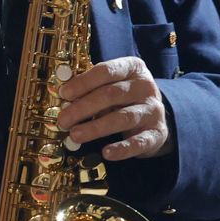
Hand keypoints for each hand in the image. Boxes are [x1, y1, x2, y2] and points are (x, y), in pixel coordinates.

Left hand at [56, 56, 170, 159]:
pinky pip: (139, 142)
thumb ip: (90, 86)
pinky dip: (122, 148)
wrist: (156, 116)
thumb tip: (62, 95)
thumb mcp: (111, 84)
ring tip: (75, 135)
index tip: (64, 94)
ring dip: (96, 127)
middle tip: (63, 120)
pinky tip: (106, 152)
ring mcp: (153, 110)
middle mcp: (145, 87)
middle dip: (84, 107)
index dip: (83, 82)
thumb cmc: (124, 97)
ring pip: (123, 118)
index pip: (106, 71)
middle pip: (112, 94)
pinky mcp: (157, 133)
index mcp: (132, 68)